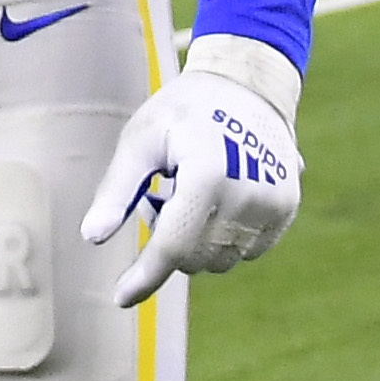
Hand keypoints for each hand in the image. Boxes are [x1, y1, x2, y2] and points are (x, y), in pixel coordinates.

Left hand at [79, 51, 302, 306]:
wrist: (245, 83)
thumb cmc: (182, 110)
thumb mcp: (141, 138)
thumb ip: (117, 190)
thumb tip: (92, 238)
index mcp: (208, 173)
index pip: (173, 245)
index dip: (146, 275)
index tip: (120, 298)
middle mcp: (248, 193)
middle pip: (195, 258)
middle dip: (169, 239)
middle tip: (162, 191)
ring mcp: (274, 202)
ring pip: (221, 260)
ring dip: (198, 241)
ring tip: (192, 191)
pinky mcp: (287, 207)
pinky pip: (248, 251)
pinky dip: (224, 237)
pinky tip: (219, 198)